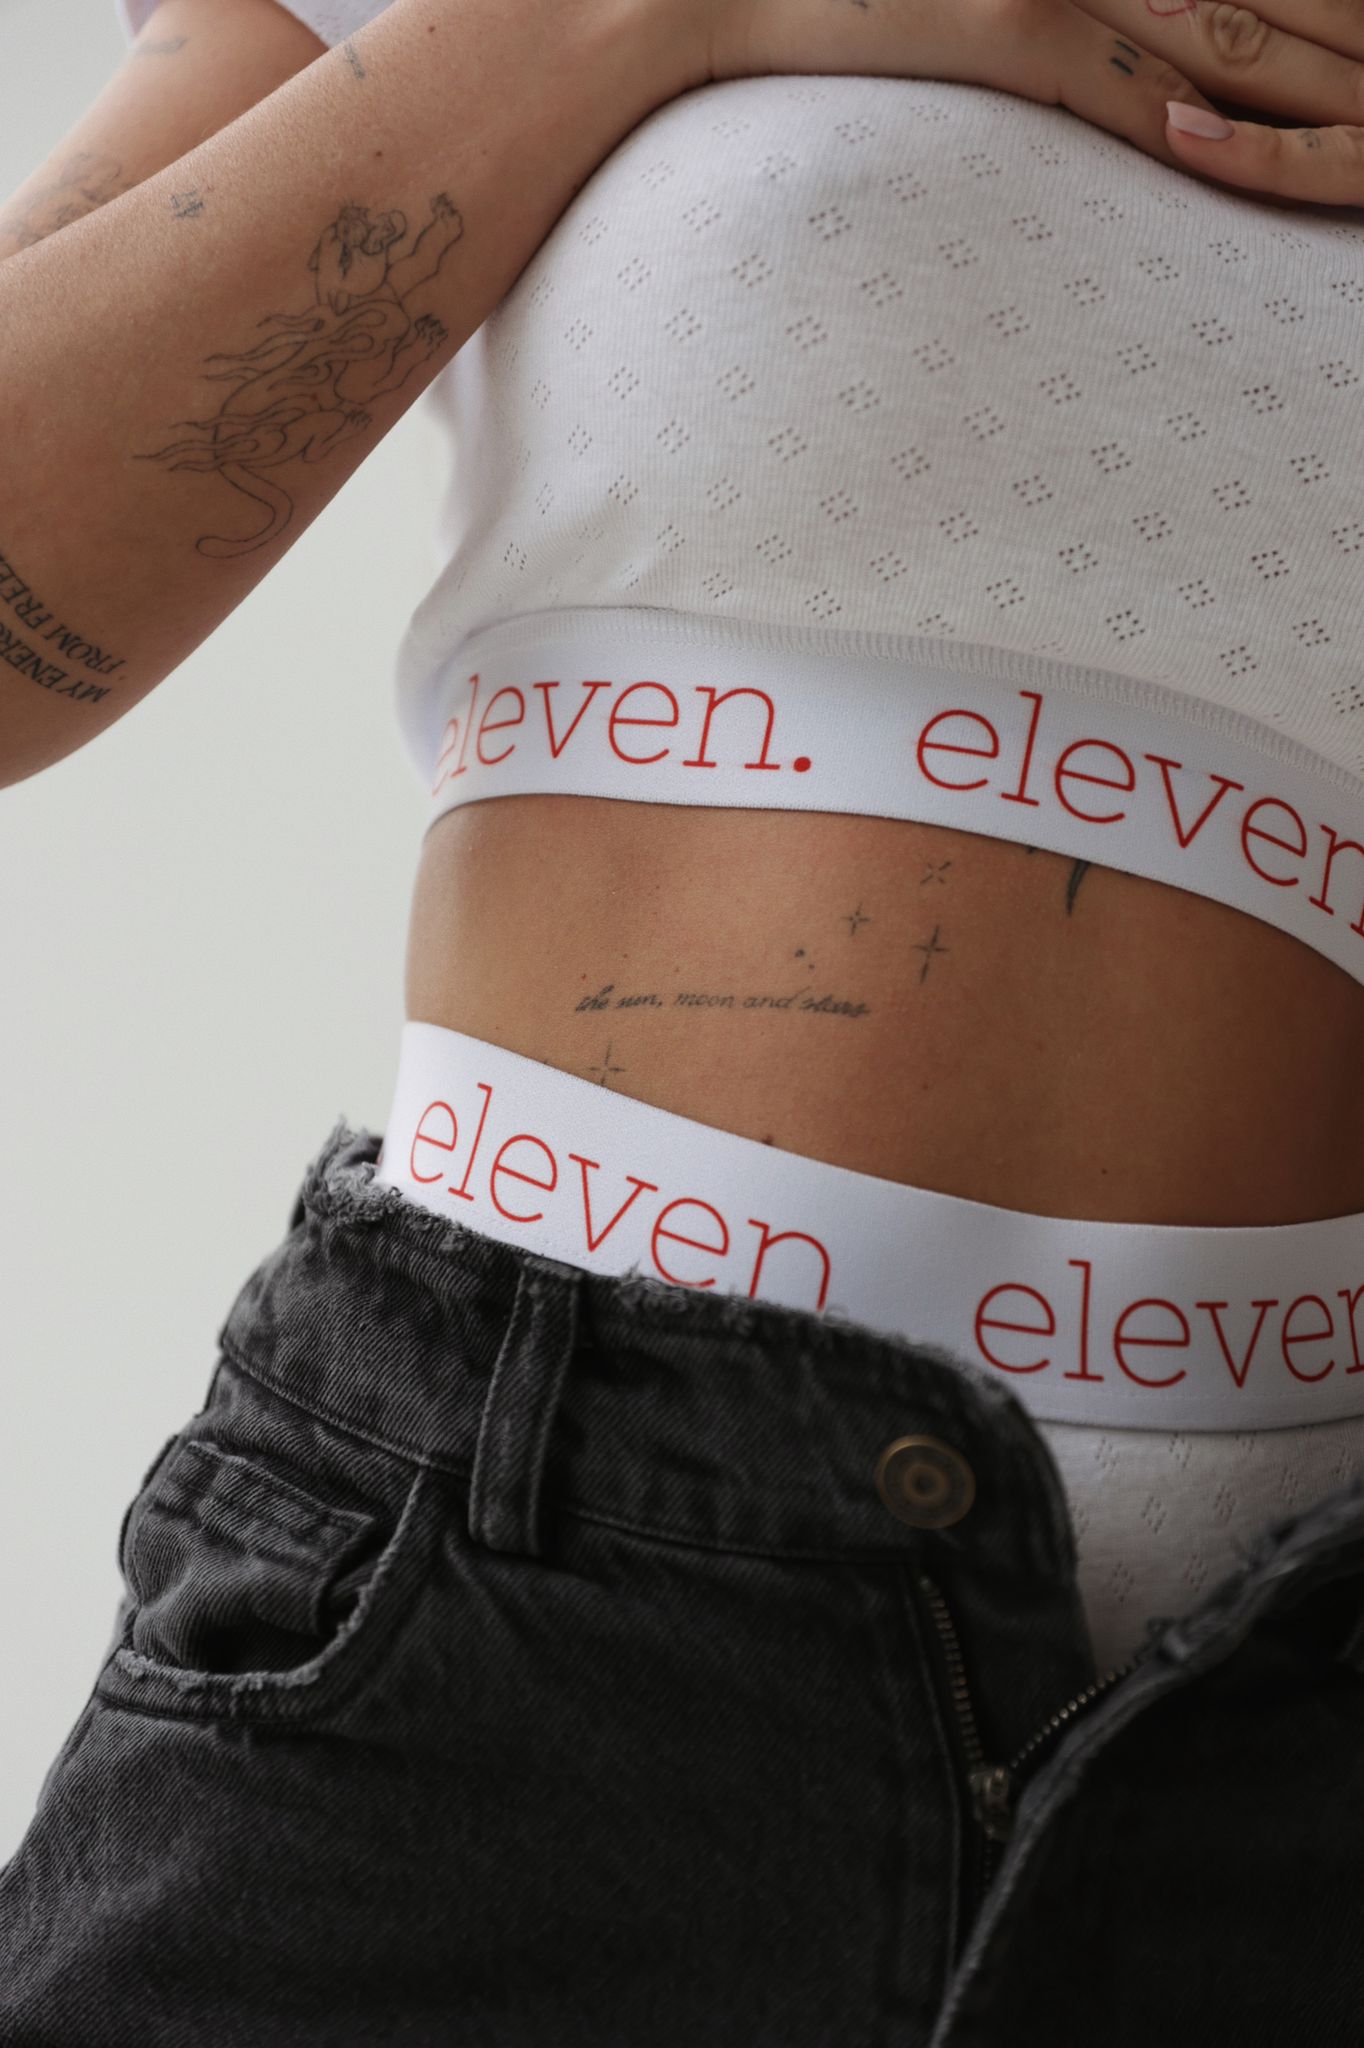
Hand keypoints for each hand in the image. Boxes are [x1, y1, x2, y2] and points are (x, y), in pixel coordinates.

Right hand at [699, 0, 1363, 208]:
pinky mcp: (1002, 20)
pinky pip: (1117, 81)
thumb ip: (1043, 13)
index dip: (1321, 6)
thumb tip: (1114, 68)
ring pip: (1222, 27)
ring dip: (1311, 85)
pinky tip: (1244, 151)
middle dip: (1348, 44)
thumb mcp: (962, 2)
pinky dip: (1194, 118)